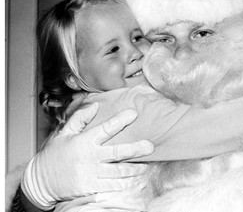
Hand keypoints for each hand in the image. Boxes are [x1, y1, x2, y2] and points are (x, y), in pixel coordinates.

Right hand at [21, 103, 154, 210]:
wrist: (41, 181)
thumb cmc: (53, 155)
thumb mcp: (64, 133)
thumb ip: (80, 118)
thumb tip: (95, 106)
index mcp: (84, 141)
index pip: (106, 128)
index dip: (121, 120)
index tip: (133, 114)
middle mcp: (91, 157)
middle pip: (118, 152)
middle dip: (136, 149)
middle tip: (150, 146)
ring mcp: (92, 173)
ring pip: (119, 171)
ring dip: (134, 169)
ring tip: (145, 165)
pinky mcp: (92, 187)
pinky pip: (112, 185)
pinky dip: (124, 183)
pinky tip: (133, 180)